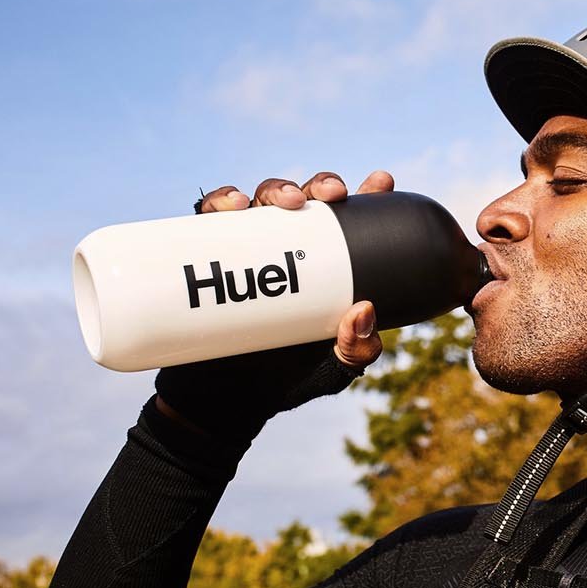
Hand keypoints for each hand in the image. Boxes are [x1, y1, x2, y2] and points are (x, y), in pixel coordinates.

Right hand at [155, 171, 395, 442]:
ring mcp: (246, 251)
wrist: (223, 404)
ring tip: (289, 202)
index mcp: (324, 267)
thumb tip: (364, 310)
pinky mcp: (205, 257)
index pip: (349, 223)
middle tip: (333, 195)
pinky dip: (219, 202)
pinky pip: (209, 219)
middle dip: (321, 185)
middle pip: (307, 200)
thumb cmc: (286, 381)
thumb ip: (356, 351)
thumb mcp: (332, 370)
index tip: (381, 183)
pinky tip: (234, 205)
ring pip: (261, 200)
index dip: (366, 196)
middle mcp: (287, 249)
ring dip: (276, 188)